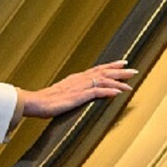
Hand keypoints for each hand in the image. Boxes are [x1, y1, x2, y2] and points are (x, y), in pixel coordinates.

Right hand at [18, 60, 136, 118]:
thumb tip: (77, 97)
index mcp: (75, 79)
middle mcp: (78, 80)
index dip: (110, 66)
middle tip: (133, 70)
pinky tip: (118, 92)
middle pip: (102, 72)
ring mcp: (78, 87)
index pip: (96, 70)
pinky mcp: (77, 96)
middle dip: (119, 70)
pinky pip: (96, 92)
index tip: (122, 63)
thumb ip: (70, 94)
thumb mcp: (60, 95)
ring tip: (130, 80)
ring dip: (118, 80)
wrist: (34, 103)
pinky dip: (108, 90)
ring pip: (102, 79)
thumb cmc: (44, 102)